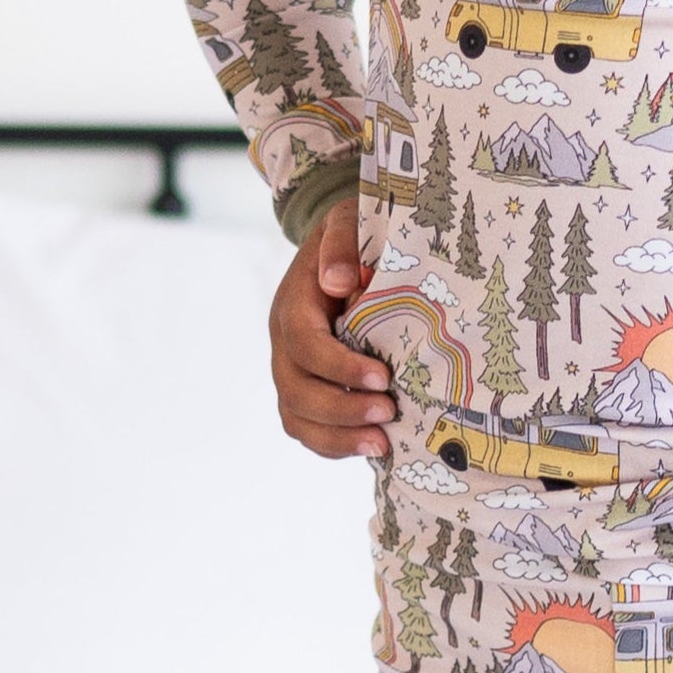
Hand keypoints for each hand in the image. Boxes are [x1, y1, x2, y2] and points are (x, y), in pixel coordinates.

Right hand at [267, 199, 394, 459]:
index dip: (339, 367)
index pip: (304, 343)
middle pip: (296, 390)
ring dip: (336, 438)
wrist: (338, 251)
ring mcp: (291, 369)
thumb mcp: (347, 223)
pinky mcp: (305, 388)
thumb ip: (341, 245)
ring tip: (381, 445)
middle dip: (341, 410)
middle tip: (388, 412)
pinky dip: (334, 444)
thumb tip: (341, 281)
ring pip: (296, 417)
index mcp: (293, 304)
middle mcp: (284, 342)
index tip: (382, 376)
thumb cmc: (350, 238)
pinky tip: (371, 449)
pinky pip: (306, 427)